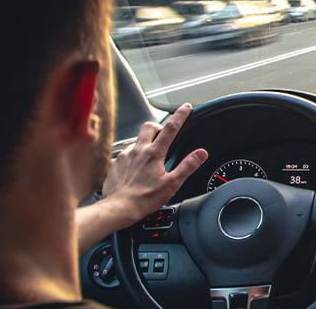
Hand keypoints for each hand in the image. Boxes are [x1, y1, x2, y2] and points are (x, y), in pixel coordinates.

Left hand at [102, 103, 207, 223]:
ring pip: (135, 141)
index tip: (186, 107)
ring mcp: (124, 157)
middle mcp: (137, 151)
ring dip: (143, 144)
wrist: (118, 208)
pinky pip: (123, 155)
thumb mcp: (172, 183)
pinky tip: (132, 169)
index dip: (180, 116)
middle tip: (162, 131)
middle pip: (148, 127)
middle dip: (157, 125)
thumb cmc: (144, 199)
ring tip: (147, 156)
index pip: (170, 128)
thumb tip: (201, 153)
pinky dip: (130, 158)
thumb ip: (187, 166)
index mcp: (154, 154)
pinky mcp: (114, 165)